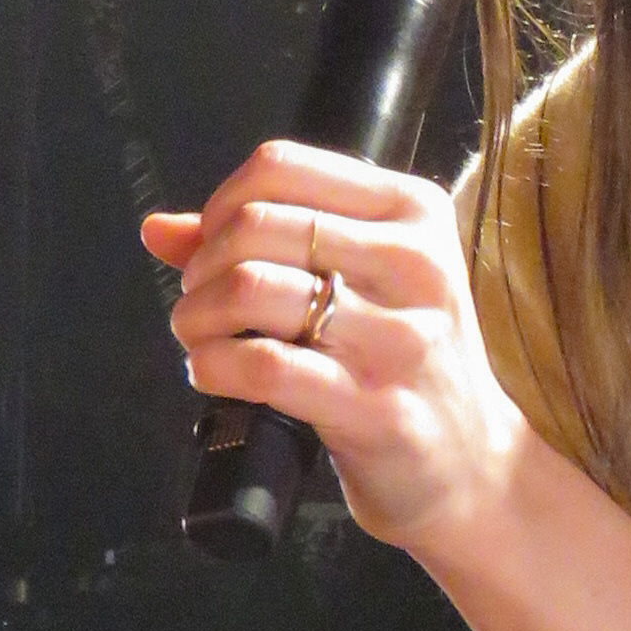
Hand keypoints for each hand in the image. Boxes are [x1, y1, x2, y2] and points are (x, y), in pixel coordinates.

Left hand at [143, 140, 528, 550]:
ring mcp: (402, 338)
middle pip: (257, 224)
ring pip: (253, 288)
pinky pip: (264, 366)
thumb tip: (160, 228)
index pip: (283, 166)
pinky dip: (213, 365)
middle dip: (202, 266)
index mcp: (415, 212)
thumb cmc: (404, 363)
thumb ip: (267, 243)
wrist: (471, 464)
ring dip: (199, 316)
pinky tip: (213, 373)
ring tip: (202, 337)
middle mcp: (415, 264)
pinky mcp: (378, 407)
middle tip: (202, 302)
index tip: (211, 246)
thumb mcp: (363, 282)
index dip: (221, 204)